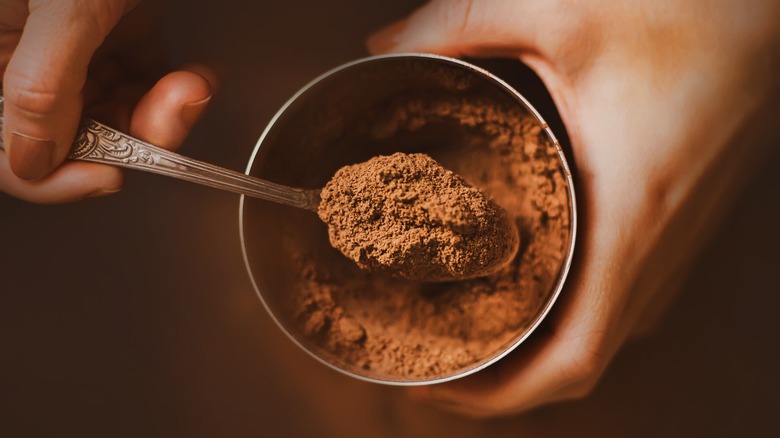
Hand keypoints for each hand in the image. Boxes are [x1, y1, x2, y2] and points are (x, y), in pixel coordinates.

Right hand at [0, 0, 217, 202]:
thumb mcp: (63, 9)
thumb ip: (42, 85)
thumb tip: (32, 161)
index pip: (5, 149)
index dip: (52, 177)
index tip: (107, 175)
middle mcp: (29, 58)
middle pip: (73, 138)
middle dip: (133, 136)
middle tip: (170, 116)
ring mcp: (76, 51)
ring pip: (119, 117)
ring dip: (166, 113)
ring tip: (192, 85)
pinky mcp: (120, 36)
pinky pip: (148, 83)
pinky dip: (180, 88)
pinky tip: (199, 75)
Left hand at [368, 0, 779, 416]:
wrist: (775, 8)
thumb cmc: (690, 10)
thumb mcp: (562, 11)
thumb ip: (462, 25)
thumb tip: (384, 46)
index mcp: (631, 215)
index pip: (573, 358)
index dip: (503, 394)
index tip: (438, 388)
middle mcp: (660, 246)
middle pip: (581, 360)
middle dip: (505, 380)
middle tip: (434, 354)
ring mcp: (678, 241)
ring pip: (604, 333)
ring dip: (537, 351)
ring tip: (469, 331)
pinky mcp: (681, 222)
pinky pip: (624, 297)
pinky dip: (571, 315)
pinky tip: (531, 287)